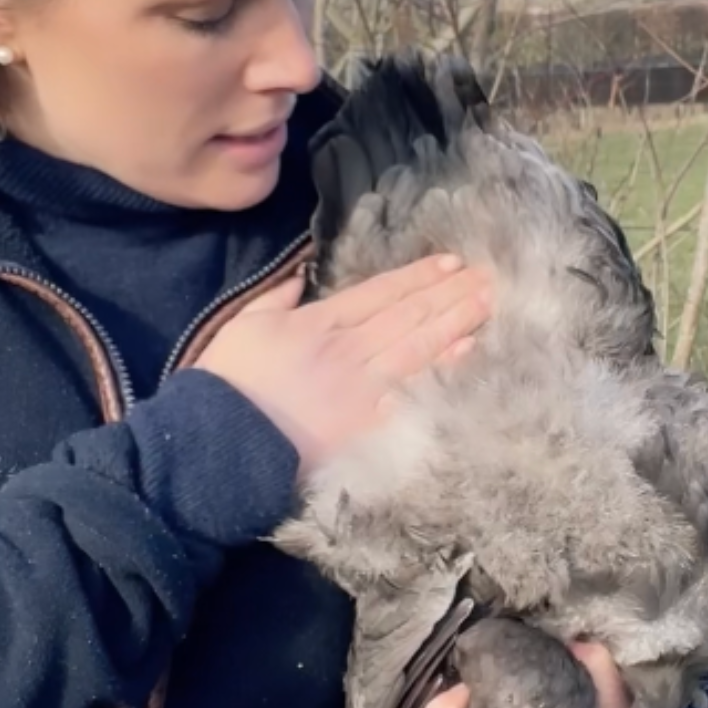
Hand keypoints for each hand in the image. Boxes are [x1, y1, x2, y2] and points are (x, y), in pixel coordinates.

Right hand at [193, 254, 491, 475]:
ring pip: (418, 345)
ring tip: (488, 303)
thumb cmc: (225, 386)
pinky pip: (414, 389)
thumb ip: (275, 296)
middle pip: (408, 314)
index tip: (451, 263)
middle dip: (450, 293)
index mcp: (318, 322)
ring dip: (456, 321)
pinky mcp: (368, 424)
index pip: (380, 292)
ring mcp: (362, 387)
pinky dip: (443, 368)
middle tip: (488, 276)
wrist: (219, 444)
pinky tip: (468, 350)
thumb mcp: (242, 326)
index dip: (418, 277)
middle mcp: (348, 349)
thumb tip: (300, 273)